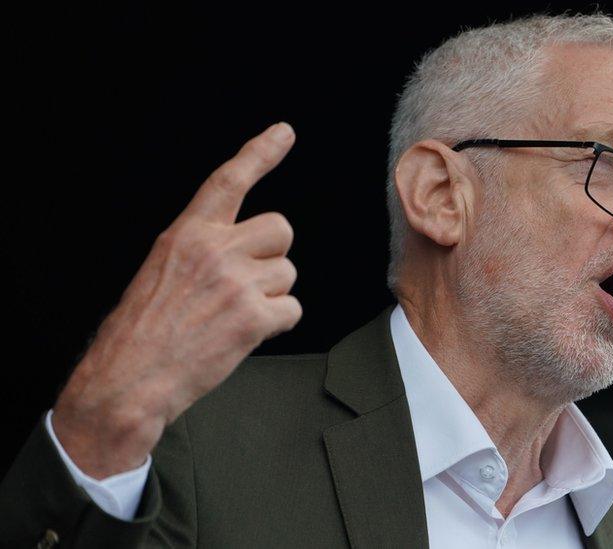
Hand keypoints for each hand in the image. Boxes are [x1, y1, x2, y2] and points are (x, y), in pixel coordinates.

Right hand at [51, 122, 301, 478]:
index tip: (284, 132)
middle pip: (281, 230)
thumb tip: (245, 248)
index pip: (229, 181)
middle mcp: (215, 250)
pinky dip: (276, 324)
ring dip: (271, 295)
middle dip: (273, 255)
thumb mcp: (161, 271)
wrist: (128, 381)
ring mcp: (237, 282)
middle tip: (247, 282)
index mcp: (187, 234)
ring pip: (287, 273)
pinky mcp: (254, 316)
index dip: (261, 153)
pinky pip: (292, 310)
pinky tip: (244, 335)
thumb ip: (203, 250)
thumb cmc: (141, 331)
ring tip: (233, 316)